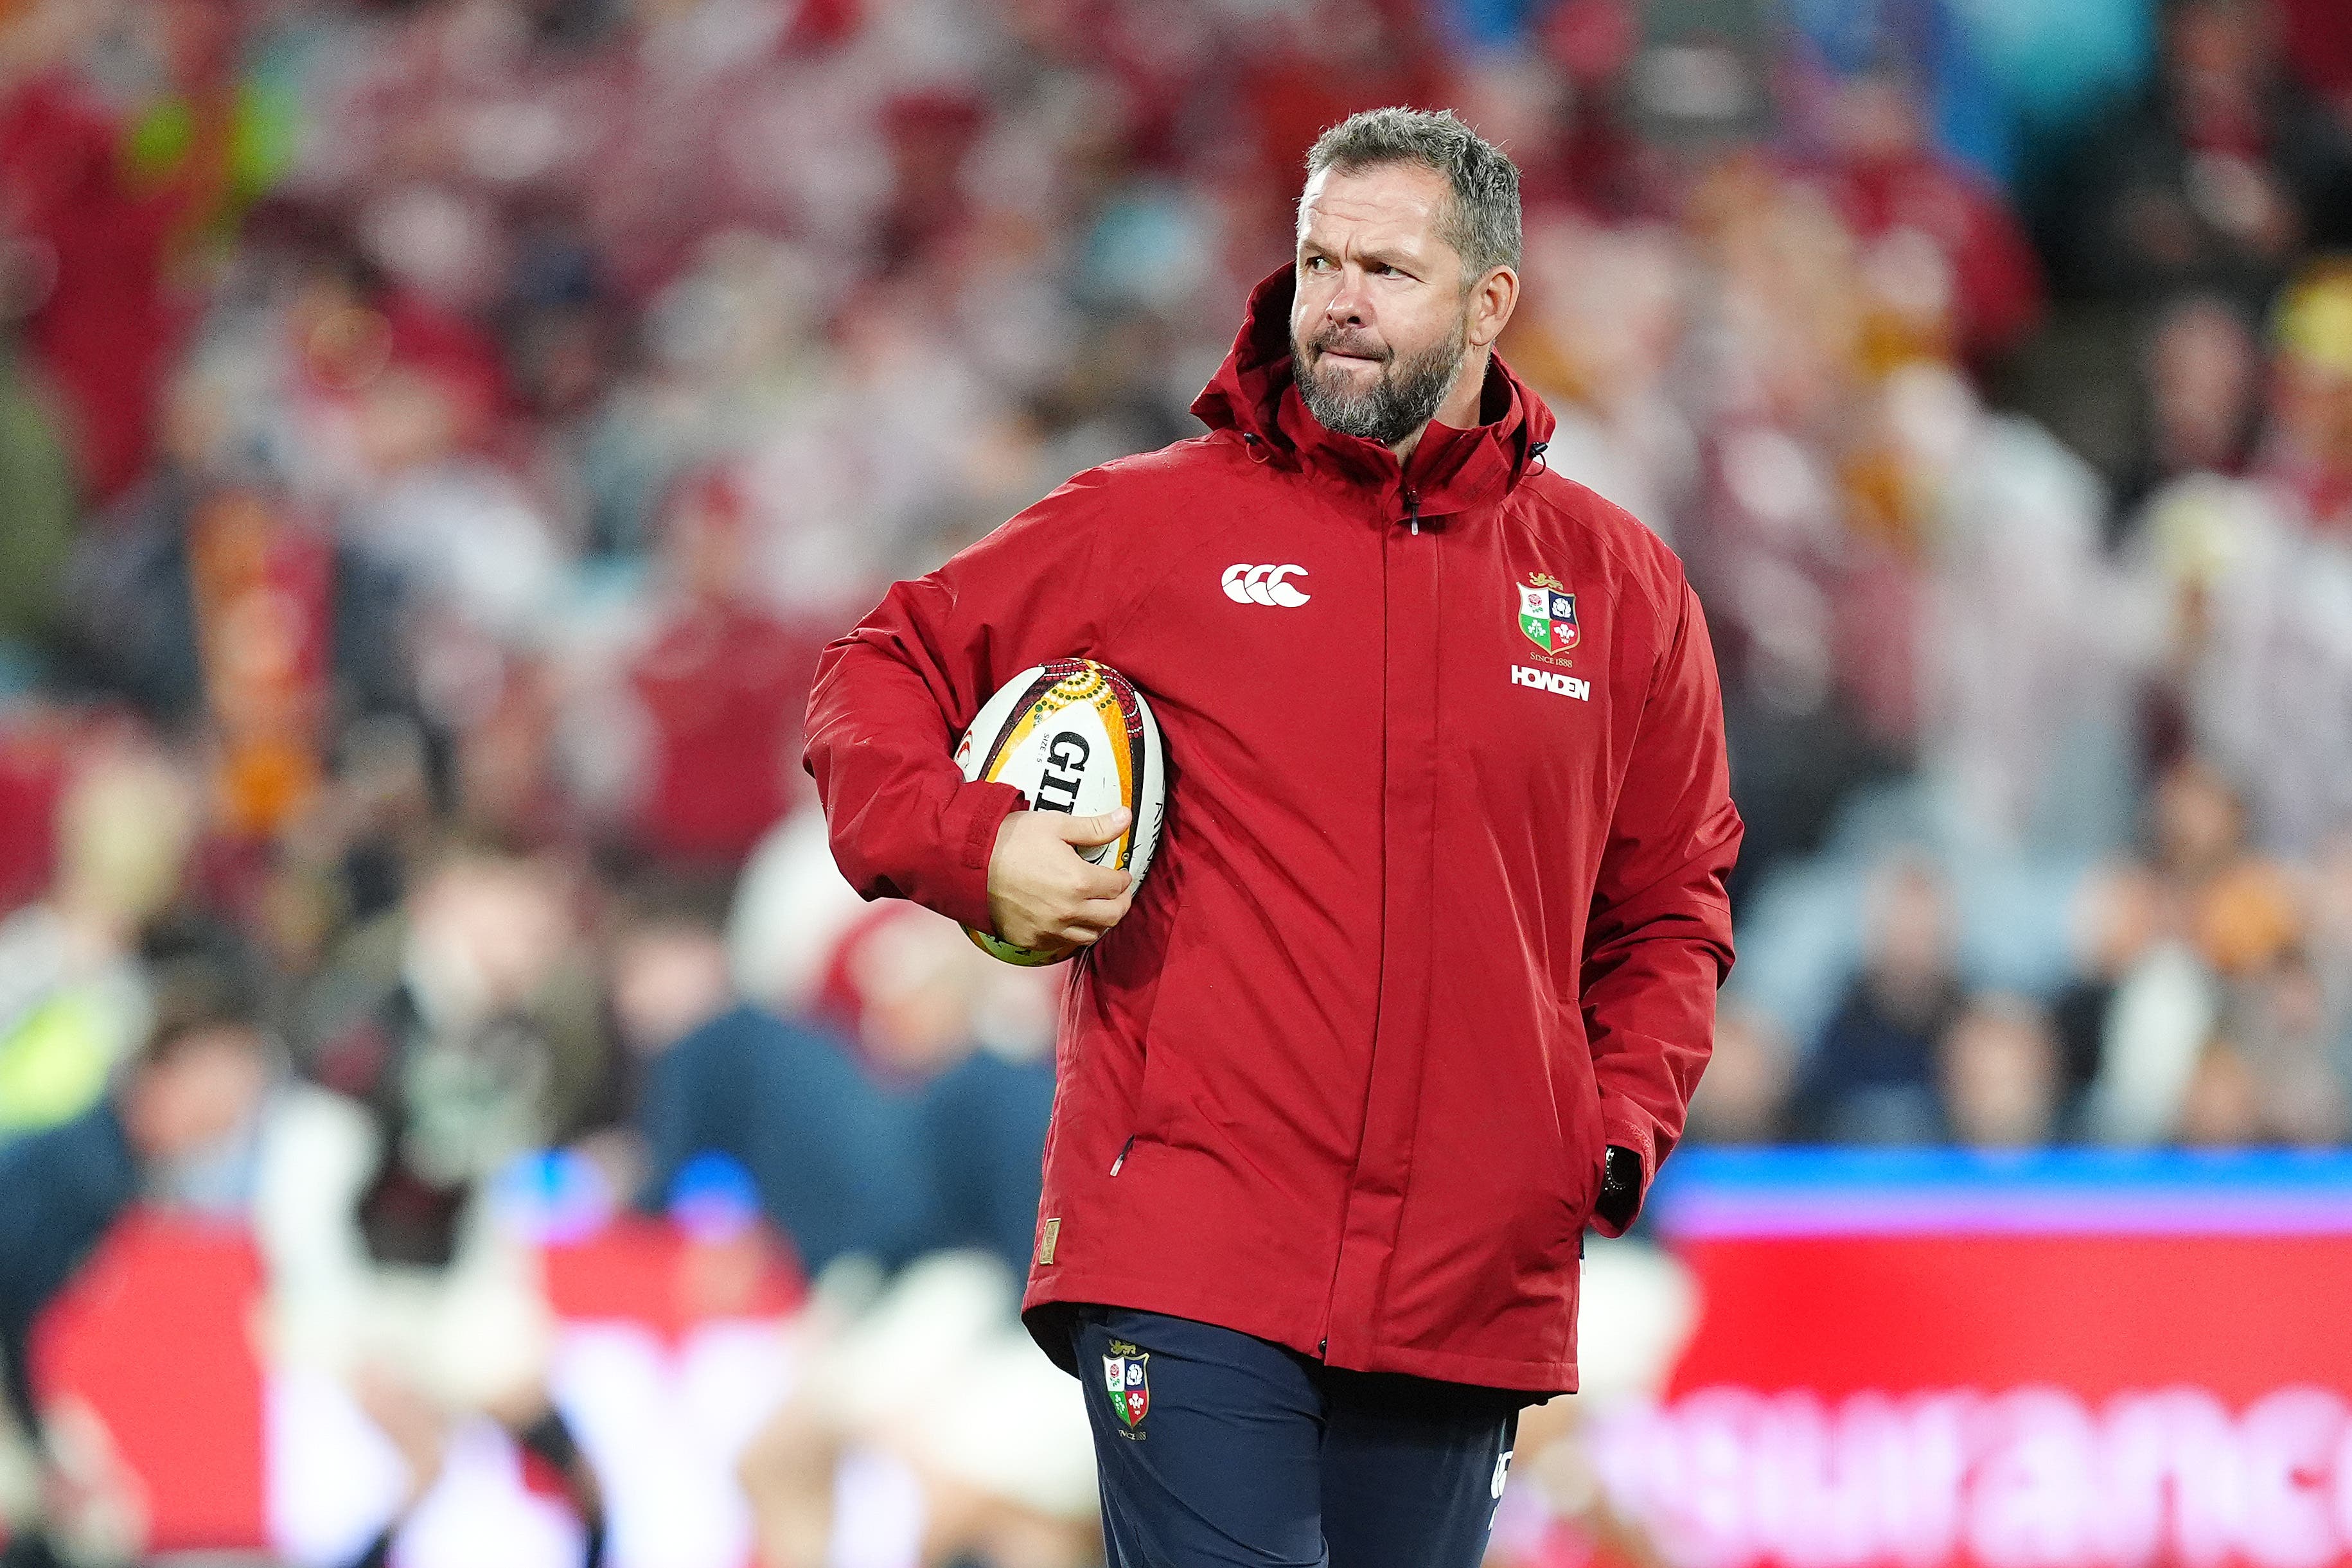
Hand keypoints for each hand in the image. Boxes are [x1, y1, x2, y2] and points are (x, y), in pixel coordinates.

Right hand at [986, 808, 1135, 953]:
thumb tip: (1125, 817)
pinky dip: (1071, 933)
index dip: (1123, 878)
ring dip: (1098, 921)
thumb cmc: (1010, 840)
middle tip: (1117, 893)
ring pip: (1090, 935)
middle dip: (1120, 903)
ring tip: (1095, 907)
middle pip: (1112, 916)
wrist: (968, 862)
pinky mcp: (1031, 939)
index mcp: (1079, 882)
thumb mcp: (1056, 825)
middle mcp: (1068, 911)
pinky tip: (1067, 919)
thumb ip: (1095, 827)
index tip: (1120, 874)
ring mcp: (1049, 929)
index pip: (1118, 886)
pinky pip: (1062, 944)